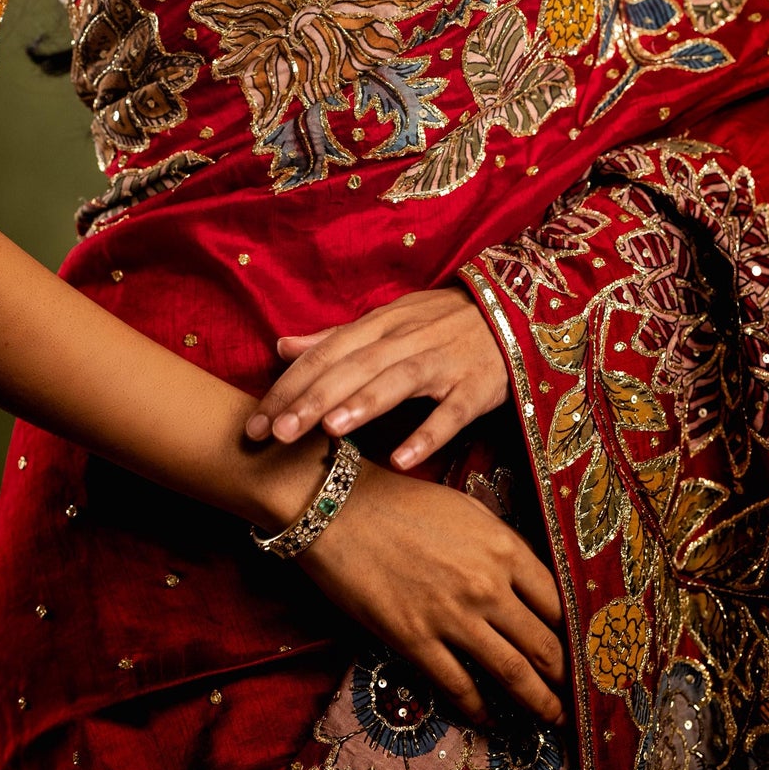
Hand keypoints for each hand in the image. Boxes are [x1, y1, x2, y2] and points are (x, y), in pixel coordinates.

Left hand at [245, 288, 507, 469]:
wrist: (514, 310)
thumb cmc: (441, 321)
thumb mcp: (388, 319)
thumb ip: (335, 337)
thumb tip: (281, 347)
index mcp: (380, 325)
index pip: (325, 354)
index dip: (289, 386)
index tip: (254, 422)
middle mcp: (407, 340)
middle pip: (354, 368)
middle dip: (312, 399)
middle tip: (275, 433)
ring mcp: (444, 362)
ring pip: (399, 381)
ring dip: (364, 403)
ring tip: (328, 430)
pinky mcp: (478, 386)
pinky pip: (452, 412)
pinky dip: (429, 433)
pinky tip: (402, 460)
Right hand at [300, 460, 566, 726]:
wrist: (339, 508)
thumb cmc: (402, 501)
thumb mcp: (467, 512)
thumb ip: (500, 547)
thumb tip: (526, 584)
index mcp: (504, 547)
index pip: (559, 602)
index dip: (577, 633)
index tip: (587, 651)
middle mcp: (487, 585)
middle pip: (544, 644)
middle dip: (567, 677)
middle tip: (581, 698)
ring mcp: (452, 616)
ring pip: (512, 673)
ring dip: (539, 703)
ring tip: (553, 719)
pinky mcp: (415, 640)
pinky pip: (459, 686)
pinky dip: (480, 709)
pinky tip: (489, 719)